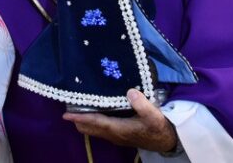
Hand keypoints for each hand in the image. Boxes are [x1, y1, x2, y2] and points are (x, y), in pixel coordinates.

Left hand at [63, 89, 177, 151]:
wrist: (165, 140)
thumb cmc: (158, 127)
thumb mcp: (153, 115)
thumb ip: (142, 103)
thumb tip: (129, 92)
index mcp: (119, 128)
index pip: (95, 123)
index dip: (80, 118)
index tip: (66, 115)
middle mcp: (113, 134)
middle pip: (90, 128)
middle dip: (78, 120)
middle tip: (68, 107)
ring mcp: (115, 136)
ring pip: (94, 130)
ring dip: (84, 122)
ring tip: (77, 109)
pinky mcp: (119, 135)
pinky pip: (100, 129)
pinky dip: (92, 122)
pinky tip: (94, 113)